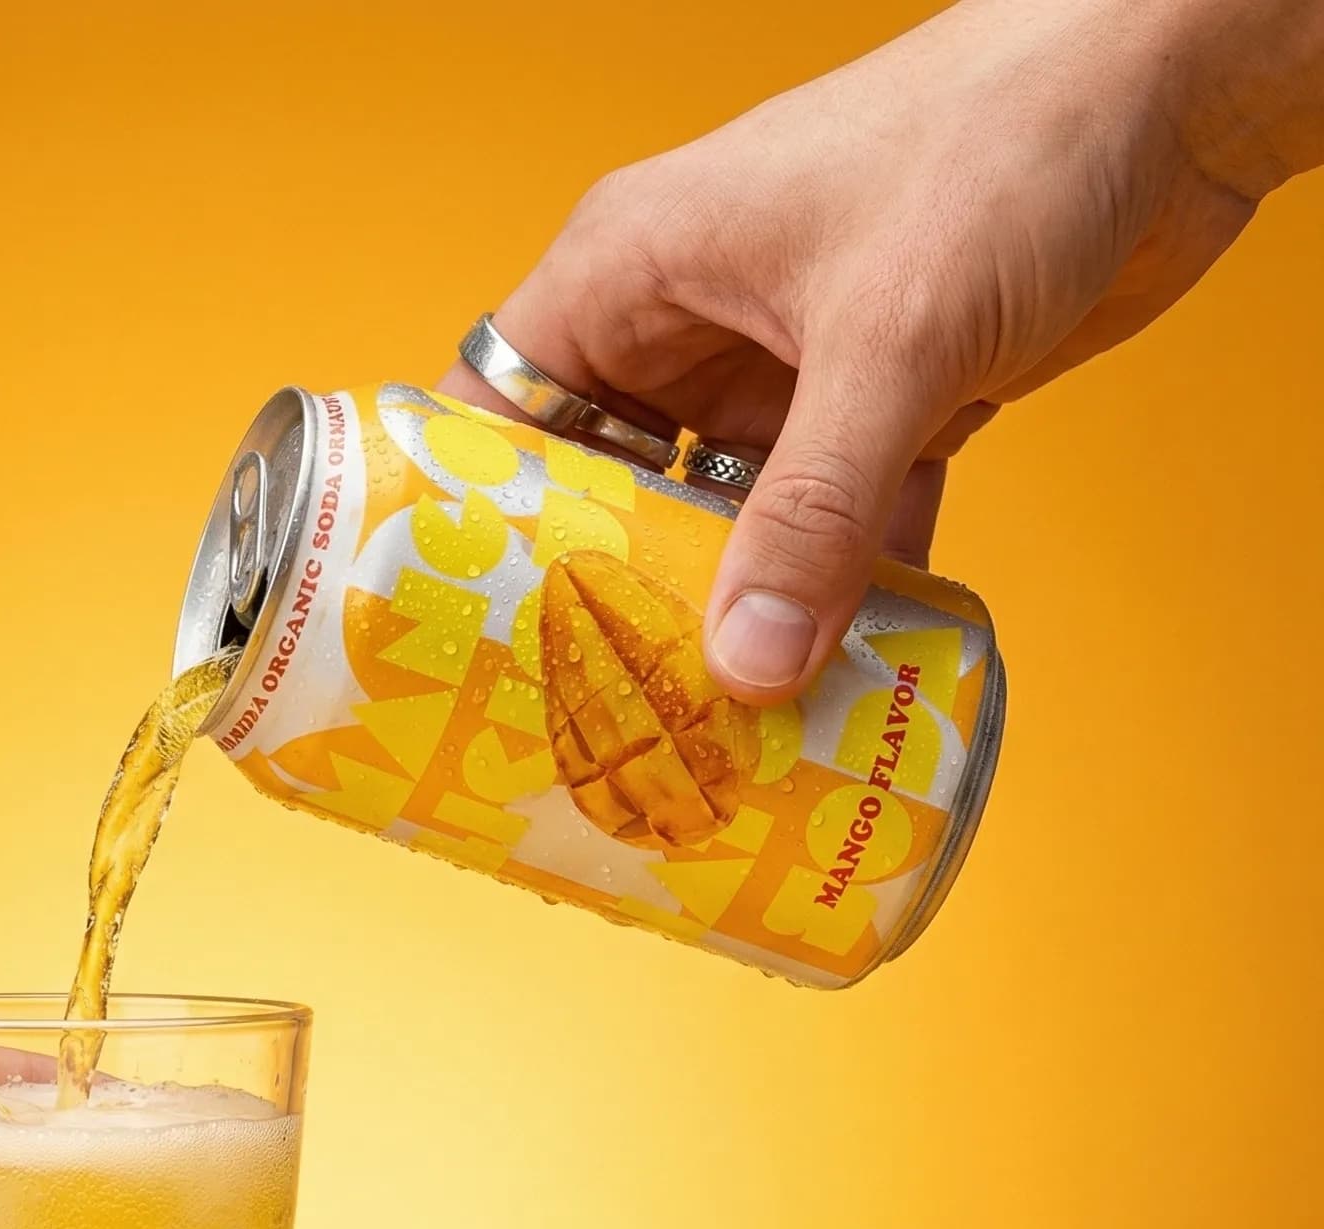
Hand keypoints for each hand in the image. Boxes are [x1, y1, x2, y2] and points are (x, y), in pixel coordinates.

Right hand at [440, 0, 1323, 699]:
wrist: (1182, 86)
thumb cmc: (1006, 139)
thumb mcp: (885, 341)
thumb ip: (815, 512)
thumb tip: (748, 666)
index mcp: (635, 268)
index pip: (499, 406)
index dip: (474, 520)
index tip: (471, 633)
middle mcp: (691, 324)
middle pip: (608, 490)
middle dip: (611, 595)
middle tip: (595, 710)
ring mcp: (786, 369)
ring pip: (724, 520)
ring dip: (735, 607)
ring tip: (712, 717)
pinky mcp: (877, 403)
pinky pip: (831, 523)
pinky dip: (842, 589)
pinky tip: (840, 669)